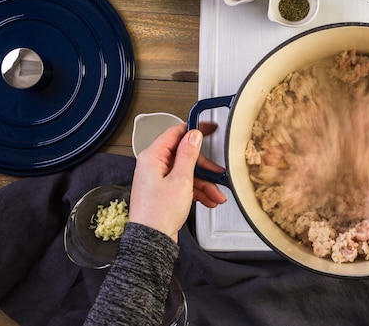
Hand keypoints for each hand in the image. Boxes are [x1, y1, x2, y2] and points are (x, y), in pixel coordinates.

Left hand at [129, 123, 226, 241]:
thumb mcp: (181, 179)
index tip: (210, 128)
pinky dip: (197, 191)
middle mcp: (153, 165)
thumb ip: (189, 154)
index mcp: (152, 157)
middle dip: (204, 167)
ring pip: (187, 172)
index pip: (176, 133)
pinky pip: (184, 184)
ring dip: (204, 182)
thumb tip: (193, 135)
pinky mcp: (163, 192)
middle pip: (185, 155)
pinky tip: (209, 199)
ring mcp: (158, 179)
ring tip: (216, 193)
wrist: (151, 240)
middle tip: (217, 172)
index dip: (195, 130)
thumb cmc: (159, 213)